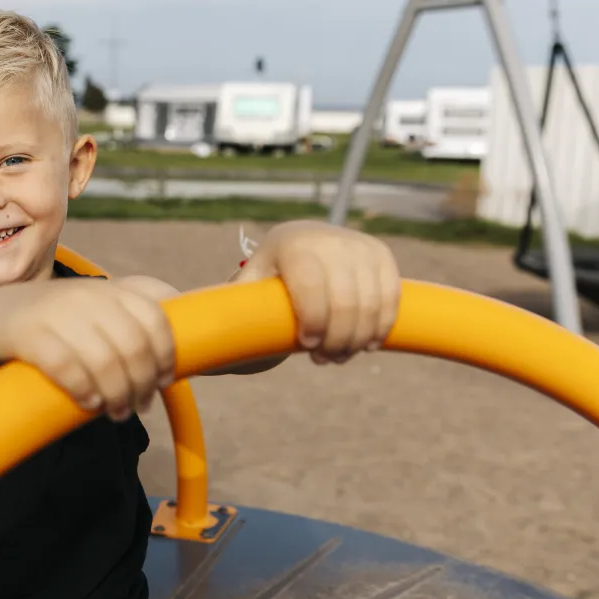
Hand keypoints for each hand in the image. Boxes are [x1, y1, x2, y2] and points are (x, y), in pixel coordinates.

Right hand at [0, 279, 175, 420]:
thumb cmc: (61, 323)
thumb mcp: (101, 310)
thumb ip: (139, 317)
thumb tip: (191, 352)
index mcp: (112, 289)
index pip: (156, 317)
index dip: (167, 354)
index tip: (163, 380)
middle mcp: (88, 294)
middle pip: (134, 345)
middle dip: (141, 383)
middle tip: (137, 407)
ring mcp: (56, 311)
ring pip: (104, 359)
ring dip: (116, 394)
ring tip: (115, 412)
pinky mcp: (27, 333)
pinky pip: (66, 366)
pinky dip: (83, 390)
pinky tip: (87, 403)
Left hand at [236, 221, 399, 363]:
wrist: (305, 242)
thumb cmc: (272, 273)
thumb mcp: (252, 282)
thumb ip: (237, 305)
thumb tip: (208, 337)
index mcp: (293, 244)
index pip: (311, 287)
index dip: (313, 322)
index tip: (307, 346)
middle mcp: (330, 239)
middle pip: (345, 301)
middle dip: (337, 339)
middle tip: (323, 360)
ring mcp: (360, 246)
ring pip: (371, 303)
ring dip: (358, 339)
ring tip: (340, 356)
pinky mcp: (382, 255)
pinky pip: (391, 297)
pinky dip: (382, 326)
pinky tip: (367, 344)